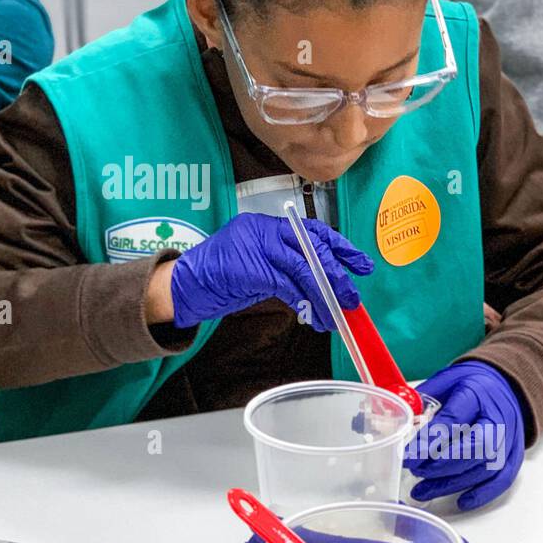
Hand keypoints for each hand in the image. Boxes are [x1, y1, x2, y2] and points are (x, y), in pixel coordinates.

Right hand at [168, 213, 372, 329]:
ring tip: (336, 314)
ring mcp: (255, 246)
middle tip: (351, 296)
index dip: (340, 247)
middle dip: (336, 275)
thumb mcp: (255, 266)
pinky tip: (312, 316)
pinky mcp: (250, 268)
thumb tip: (320, 283)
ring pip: (303, 269)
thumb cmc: (217, 278)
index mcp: (265, 225)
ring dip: (324, 295)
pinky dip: (303, 302)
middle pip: (312, 248)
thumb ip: (283, 267)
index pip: (312, 230)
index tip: (360, 263)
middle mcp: (262, 230)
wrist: (182, 286)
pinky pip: (287, 285)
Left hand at [405, 360, 525, 510]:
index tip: (408, 456)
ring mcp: (510, 439)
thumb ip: (423, 401)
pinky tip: (460, 501)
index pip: (453, 420)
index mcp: (477, 393)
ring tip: (422, 490)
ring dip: (451, 483)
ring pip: (484, 468)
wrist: (506, 385)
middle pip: (474, 447)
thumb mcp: (445, 380)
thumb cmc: (472, 384)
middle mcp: (498, 418)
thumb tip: (400, 420)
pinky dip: (482, 494)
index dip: (429, 441)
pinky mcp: (514, 455)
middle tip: (415, 470)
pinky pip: (502, 480)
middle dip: (440, 464)